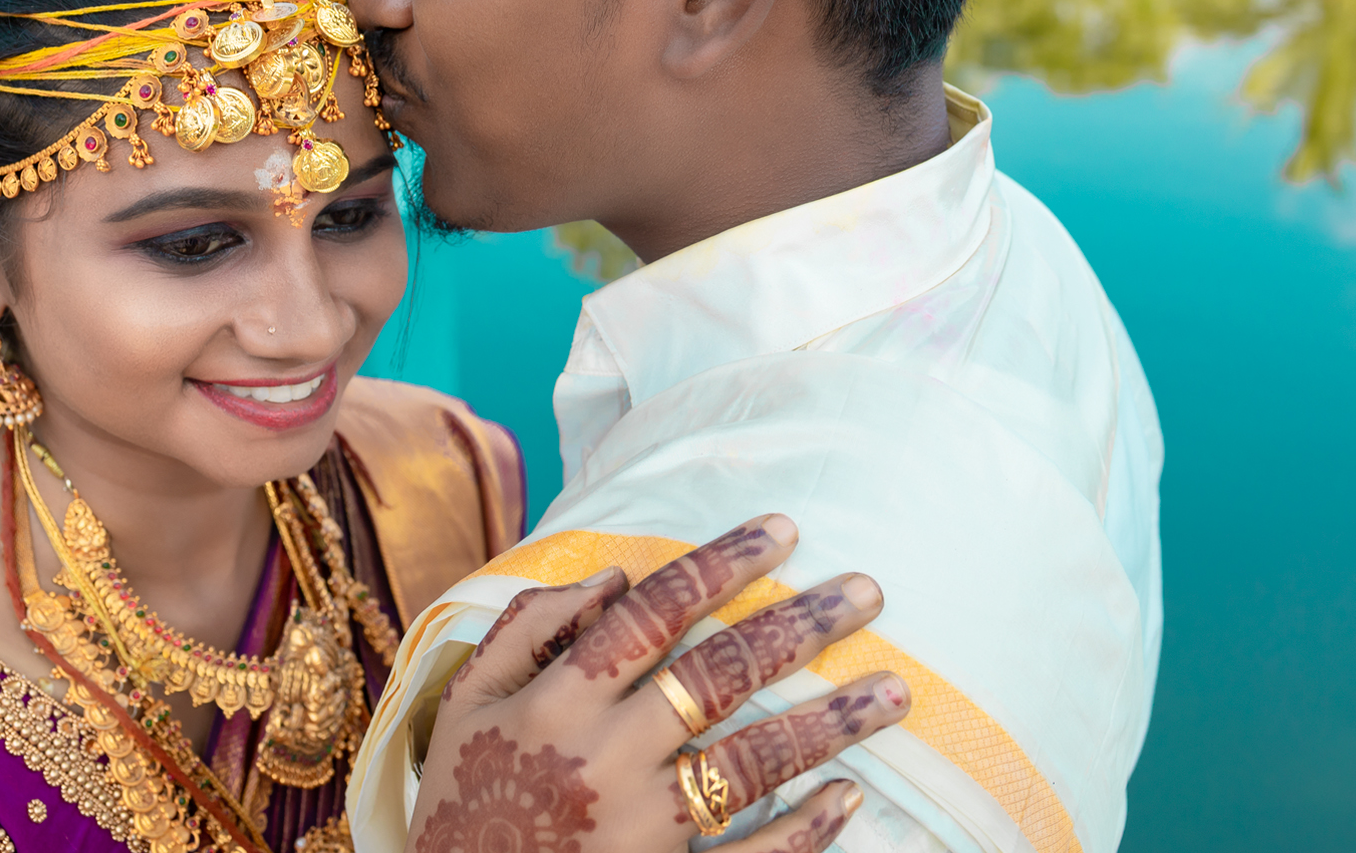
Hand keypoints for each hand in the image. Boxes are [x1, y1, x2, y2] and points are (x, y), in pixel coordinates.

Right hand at [405, 515, 909, 852]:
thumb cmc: (461, 799)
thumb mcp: (465, 702)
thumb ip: (527, 628)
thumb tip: (615, 577)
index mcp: (555, 700)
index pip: (653, 613)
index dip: (721, 565)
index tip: (784, 532)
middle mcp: (604, 754)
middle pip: (718, 675)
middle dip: (799, 626)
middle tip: (868, 591)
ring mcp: (638, 825)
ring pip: (751, 761)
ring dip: (829, 723)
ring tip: (894, 691)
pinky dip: (802, 831)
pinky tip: (848, 796)